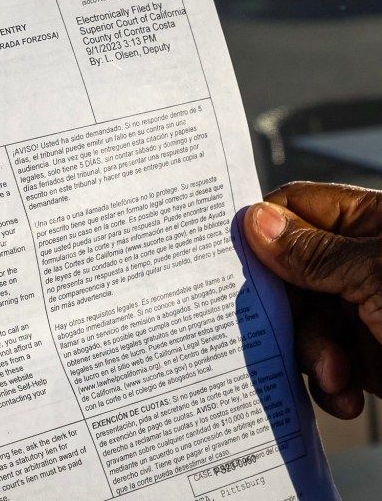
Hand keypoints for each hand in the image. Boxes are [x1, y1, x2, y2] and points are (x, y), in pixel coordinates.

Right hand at [243, 182, 381, 418]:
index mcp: (381, 223)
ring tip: (335, 377)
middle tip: (288, 333)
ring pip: (308, 320)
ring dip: (312, 353)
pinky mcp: (378, 357)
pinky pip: (329, 359)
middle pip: (294, 270)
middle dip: (292, 310)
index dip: (264, 232)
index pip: (301, 208)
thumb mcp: (380, 276)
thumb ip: (313, 252)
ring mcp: (375, 311)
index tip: (236, 262)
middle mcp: (373, 263)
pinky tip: (343, 394)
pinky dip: (329, 381)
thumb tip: (256, 221)